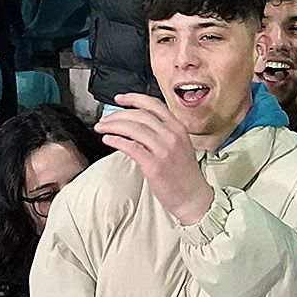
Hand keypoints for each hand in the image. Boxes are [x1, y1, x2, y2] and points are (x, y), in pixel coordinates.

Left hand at [97, 94, 215, 225]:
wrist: (193, 198)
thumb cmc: (184, 175)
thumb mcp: (179, 146)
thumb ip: (162, 133)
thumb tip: (137, 126)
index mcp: (178, 128)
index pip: (154, 105)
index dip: (134, 99)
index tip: (120, 99)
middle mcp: (172, 135)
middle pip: (139, 115)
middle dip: (117, 114)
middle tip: (105, 119)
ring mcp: (164, 149)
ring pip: (133, 128)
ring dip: (112, 126)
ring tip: (102, 128)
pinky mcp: (154, 165)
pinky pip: (130, 146)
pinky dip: (116, 141)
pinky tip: (108, 140)